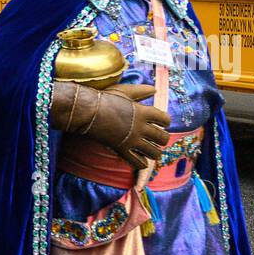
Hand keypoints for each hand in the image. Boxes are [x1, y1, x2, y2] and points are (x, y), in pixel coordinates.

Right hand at [50, 81, 170, 168]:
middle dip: (162, 139)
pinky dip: (142, 164)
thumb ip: (141, 91)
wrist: (88, 112)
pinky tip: (142, 162)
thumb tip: (155, 90)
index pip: (165, 119)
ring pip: (153, 152)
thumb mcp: (124, 91)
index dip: (165, 122)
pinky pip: (137, 162)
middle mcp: (141, 127)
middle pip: (162, 138)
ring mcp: (132, 140)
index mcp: (144, 112)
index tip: (162, 123)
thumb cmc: (105, 99)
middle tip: (159, 139)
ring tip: (152, 152)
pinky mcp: (122, 150)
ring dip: (155, 152)